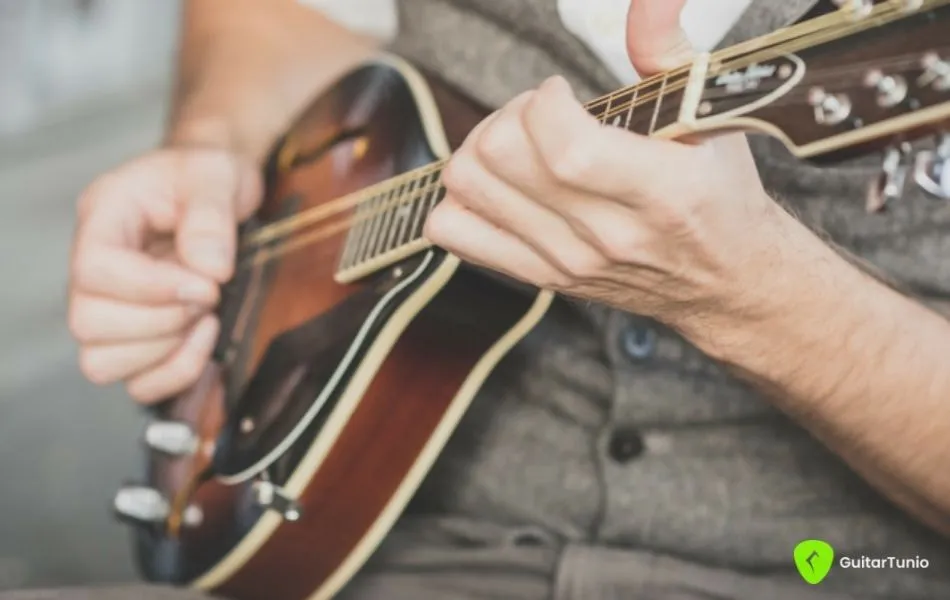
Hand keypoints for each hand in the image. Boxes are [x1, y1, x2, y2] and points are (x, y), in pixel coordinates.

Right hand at [68, 148, 261, 403]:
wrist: (216, 191)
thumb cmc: (207, 177)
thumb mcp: (216, 173)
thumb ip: (211, 214)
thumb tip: (208, 268)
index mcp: (103, 219)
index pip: (93, 270)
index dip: (149, 288)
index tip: (207, 284)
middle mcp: (95, 269)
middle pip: (88, 323)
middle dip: (161, 320)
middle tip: (209, 295)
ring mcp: (111, 309)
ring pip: (101, 362)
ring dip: (164, 350)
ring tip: (205, 315)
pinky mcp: (139, 339)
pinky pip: (136, 384)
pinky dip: (174, 374)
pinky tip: (205, 339)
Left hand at [424, 0, 794, 326]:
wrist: (723, 281)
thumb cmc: (717, 195)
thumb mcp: (712, 115)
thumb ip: (666, 50)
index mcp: (660, 192)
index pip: (562, 145)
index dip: (544, 100)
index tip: (562, 93)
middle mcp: (607, 235)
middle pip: (499, 158)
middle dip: (509, 115)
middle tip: (539, 115)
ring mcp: (567, 262)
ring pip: (468, 189)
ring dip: (481, 149)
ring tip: (518, 145)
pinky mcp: (540, 277)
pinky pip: (455, 233)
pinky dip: (461, 199)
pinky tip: (499, 184)